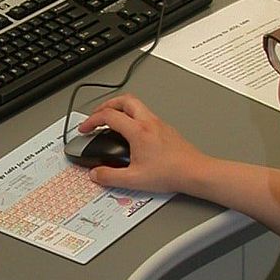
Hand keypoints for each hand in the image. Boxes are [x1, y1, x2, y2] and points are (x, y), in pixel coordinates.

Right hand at [78, 96, 206, 194]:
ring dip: (121, 109)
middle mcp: (149, 122)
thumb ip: (110, 177)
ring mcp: (159, 124)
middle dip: (106, 105)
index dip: (92, 120)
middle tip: (97, 115)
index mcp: (138, 131)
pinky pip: (145, 115)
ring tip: (112, 121)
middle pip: (124, 100)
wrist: (195, 172)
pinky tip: (132, 132)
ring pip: (136, 105)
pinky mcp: (166, 129)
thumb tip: (96, 174)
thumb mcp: (134, 179)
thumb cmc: (171, 173)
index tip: (85, 128)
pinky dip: (133, 117)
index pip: (108, 116)